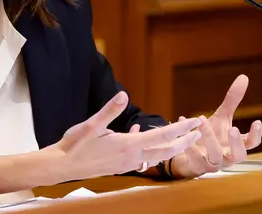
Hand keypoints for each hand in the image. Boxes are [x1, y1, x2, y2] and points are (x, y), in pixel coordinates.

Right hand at [50, 91, 202, 181]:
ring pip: (156, 157)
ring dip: (170, 147)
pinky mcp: (120, 166)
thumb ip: (110, 110)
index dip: (181, 129)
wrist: (62, 166)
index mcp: (128, 145)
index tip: (195, 121)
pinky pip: (142, 157)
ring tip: (181, 138)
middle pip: (166, 151)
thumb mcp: (92, 124)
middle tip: (199, 132)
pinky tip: (138, 134)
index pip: (162, 136)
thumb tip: (124, 95)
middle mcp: (132, 157)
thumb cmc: (76, 144)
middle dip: (184, 142)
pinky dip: (148, 148)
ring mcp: (127, 164)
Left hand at [170, 75, 261, 178]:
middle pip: (239, 155)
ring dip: (209, 137)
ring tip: (200, 118)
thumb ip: (232, 101)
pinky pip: (194, 159)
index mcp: (235, 146)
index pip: (252, 144)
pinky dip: (188, 142)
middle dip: (237, 143)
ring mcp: (213, 164)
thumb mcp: (221, 118)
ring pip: (215, 156)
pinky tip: (183, 125)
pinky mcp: (197, 167)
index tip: (257, 121)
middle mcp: (227, 157)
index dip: (256, 135)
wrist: (188, 154)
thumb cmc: (210, 136)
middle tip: (233, 129)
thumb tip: (244, 77)